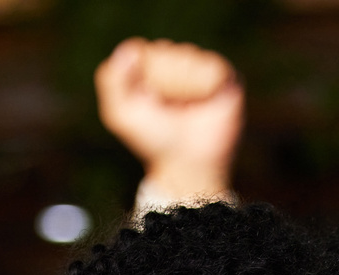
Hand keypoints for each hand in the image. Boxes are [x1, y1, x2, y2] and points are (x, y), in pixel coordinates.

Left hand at [95, 38, 242, 204]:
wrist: (188, 162)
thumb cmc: (154, 139)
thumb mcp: (121, 113)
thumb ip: (111, 80)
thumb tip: (131, 49)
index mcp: (151, 63)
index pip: (141, 53)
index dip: (142, 81)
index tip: (147, 102)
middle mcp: (176, 60)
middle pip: (164, 53)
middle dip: (161, 85)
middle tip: (168, 109)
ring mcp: (201, 66)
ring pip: (186, 58)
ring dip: (181, 89)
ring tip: (186, 107)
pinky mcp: (227, 75)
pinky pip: (211, 67)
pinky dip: (203, 87)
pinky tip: (204, 102)